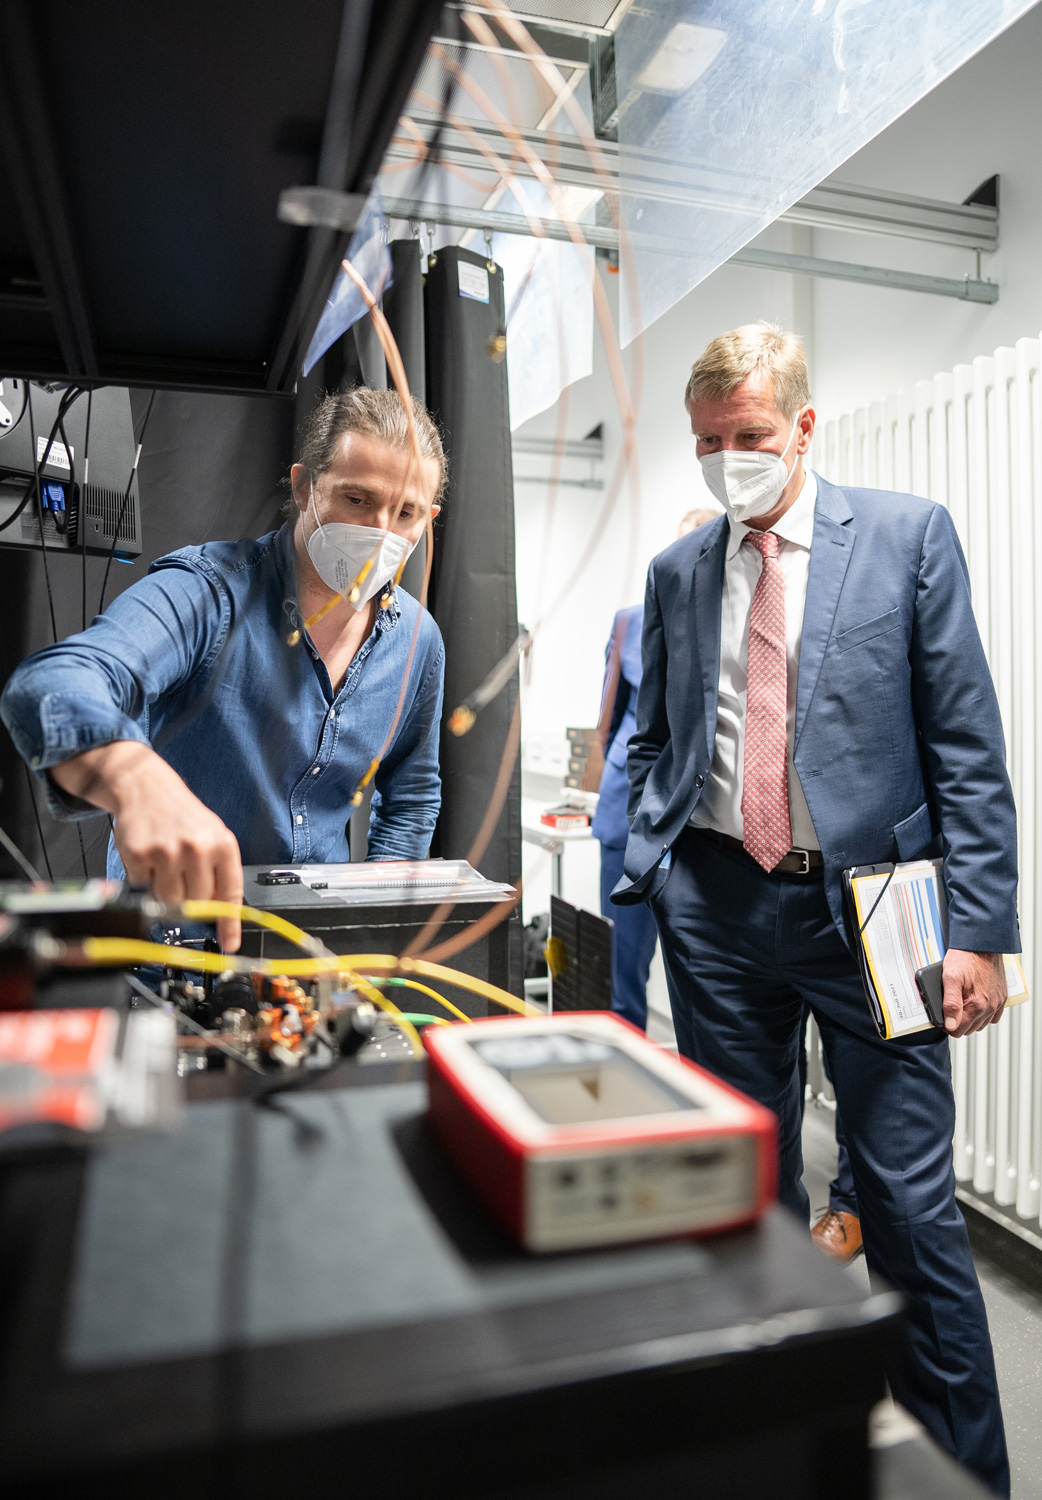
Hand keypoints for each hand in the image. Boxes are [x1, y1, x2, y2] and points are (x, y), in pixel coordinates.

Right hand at [50, 741, 243, 951]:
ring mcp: (167, 852)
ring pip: (170, 901)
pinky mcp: (140, 855)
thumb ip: (220, 874)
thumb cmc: (183, 818)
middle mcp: (197, 848)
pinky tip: (149, 861)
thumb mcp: (213, 837)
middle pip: (197, 903)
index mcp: (222, 845)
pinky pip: (143, 889)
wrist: (147, 789)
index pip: (230, 895)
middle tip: (183, 880)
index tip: (230, 945)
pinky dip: (145, 882)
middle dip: (191, 900)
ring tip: (166, 868)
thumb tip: (221, 916)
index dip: (230, 924)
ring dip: (166, 893)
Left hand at [942, 949, 1006, 1036]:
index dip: (946, 1024)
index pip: (958, 1030)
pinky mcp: (1002, 997)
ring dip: (970, 1019)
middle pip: (969, 1029)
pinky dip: (983, 1015)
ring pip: (980, 1024)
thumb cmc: (965, 957)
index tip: (942, 1015)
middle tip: (949, 1006)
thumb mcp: (950, 977)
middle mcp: (990, 1007)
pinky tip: (975, 1005)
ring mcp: (997, 1003)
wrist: (982, 943)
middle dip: (957, 1021)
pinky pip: (993, 1016)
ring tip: (961, 1004)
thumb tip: (950, 1025)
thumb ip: (949, 1003)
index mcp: (977, 1005)